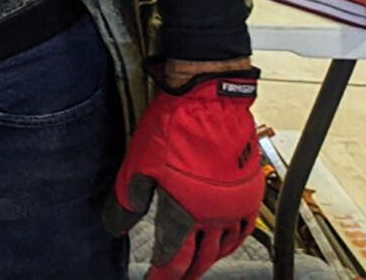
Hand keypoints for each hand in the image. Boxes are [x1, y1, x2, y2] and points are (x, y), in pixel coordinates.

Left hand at [102, 62, 261, 279]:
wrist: (210, 102)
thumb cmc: (174, 128)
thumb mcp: (139, 163)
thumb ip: (127, 199)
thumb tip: (116, 226)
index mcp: (185, 212)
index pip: (174, 257)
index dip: (163, 274)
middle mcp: (214, 216)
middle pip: (201, 258)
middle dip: (186, 273)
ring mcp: (234, 205)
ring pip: (224, 247)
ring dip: (210, 260)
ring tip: (198, 267)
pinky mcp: (249, 191)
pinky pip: (244, 229)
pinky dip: (233, 242)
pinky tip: (226, 242)